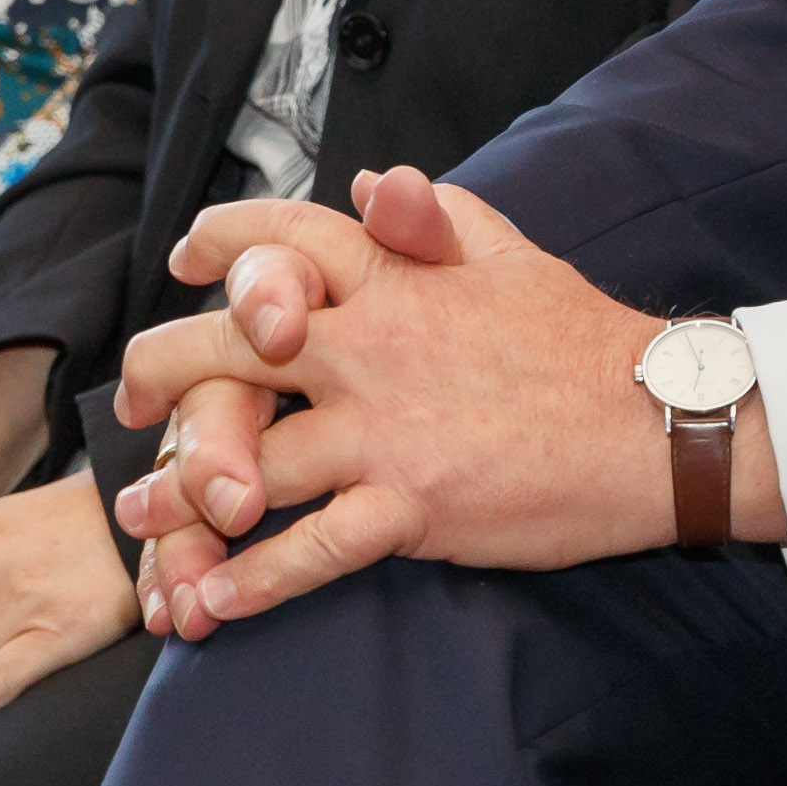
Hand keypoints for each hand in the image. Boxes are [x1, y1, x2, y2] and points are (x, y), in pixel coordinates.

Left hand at [107, 167, 674, 631]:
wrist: (654, 422)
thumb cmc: (580, 339)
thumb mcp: (509, 253)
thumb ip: (432, 215)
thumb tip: (368, 181)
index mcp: (394, 279)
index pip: (281, 238)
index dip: (220, 240)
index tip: (185, 260)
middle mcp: (371, 348)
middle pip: (225, 351)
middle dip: (157, 375)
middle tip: (133, 406)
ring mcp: (385, 432)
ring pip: (243, 465)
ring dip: (179, 500)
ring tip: (143, 520)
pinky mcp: (411, 507)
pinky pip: (307, 551)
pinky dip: (251, 583)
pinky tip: (215, 604)